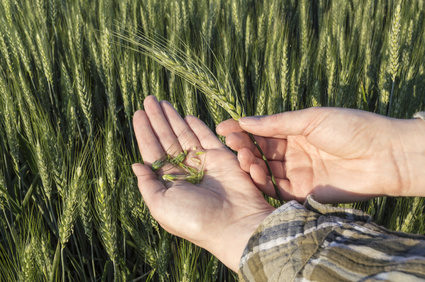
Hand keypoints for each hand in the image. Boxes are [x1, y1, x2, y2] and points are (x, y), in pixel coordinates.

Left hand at [132, 96, 274, 271]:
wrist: (234, 223)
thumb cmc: (194, 219)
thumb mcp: (160, 205)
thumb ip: (147, 184)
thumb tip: (136, 165)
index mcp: (168, 183)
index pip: (153, 152)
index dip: (145, 132)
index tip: (138, 113)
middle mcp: (184, 172)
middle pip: (167, 139)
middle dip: (157, 119)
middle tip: (148, 99)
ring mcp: (204, 164)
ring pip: (184, 135)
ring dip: (173, 118)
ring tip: (162, 102)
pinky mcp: (222, 158)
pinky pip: (207, 138)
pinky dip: (197, 126)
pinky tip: (186, 116)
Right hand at [216, 107, 424, 202]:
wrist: (384, 156)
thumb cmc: (351, 129)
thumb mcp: (311, 119)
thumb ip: (276, 123)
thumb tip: (244, 120)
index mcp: (296, 130)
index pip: (261, 130)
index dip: (241, 129)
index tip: (222, 128)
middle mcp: (293, 152)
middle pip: (260, 151)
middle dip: (242, 147)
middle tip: (230, 144)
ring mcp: (297, 172)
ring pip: (264, 170)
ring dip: (250, 165)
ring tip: (243, 159)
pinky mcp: (301, 192)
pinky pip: (275, 188)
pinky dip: (262, 183)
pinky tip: (254, 175)